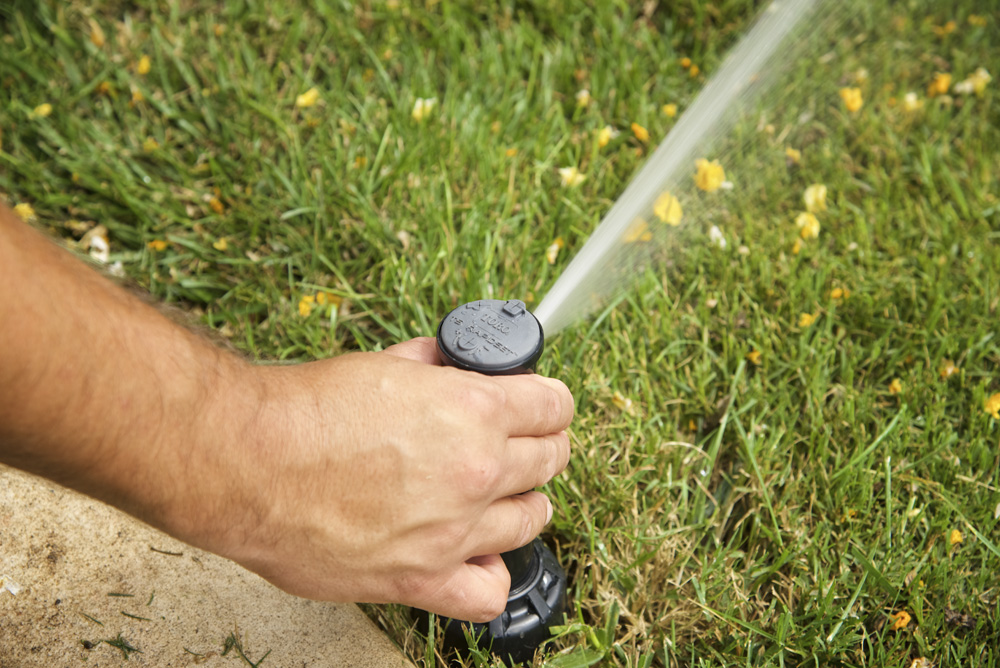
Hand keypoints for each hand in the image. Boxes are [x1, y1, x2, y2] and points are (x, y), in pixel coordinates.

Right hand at [175, 337, 573, 622]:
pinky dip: (490, 573)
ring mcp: (454, 530)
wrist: (248, 463)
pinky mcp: (421, 579)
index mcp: (473, 411)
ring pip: (531, 520)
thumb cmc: (305, 413)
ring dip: (523, 502)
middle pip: (550, 460)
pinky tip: (475, 554)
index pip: (553, 405)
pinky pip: (487, 592)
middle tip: (523, 444)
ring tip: (501, 495)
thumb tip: (453, 365)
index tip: (544, 407)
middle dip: (543, 446)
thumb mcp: (385, 365)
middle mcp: (476, 471)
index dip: (551, 402)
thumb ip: (435, 368)